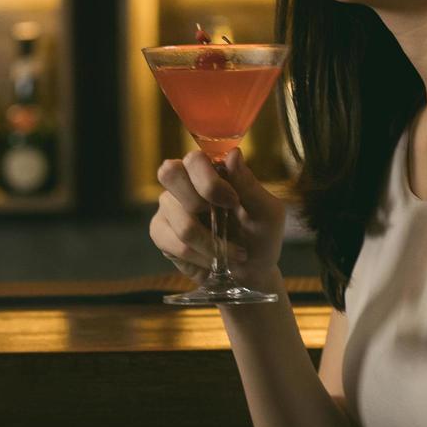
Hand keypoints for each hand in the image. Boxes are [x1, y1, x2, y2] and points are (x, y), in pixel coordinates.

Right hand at [149, 148, 286, 287]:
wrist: (251, 273)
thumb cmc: (261, 237)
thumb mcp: (266, 213)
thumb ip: (249, 185)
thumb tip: (234, 153)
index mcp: (212, 170)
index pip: (194, 159)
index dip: (209, 182)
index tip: (233, 203)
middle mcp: (185, 181)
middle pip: (169, 173)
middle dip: (198, 204)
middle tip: (223, 224)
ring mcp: (169, 205)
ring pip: (180, 220)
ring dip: (211, 244)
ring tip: (229, 253)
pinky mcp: (160, 231)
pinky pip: (172, 243)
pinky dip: (200, 257)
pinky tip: (213, 261)